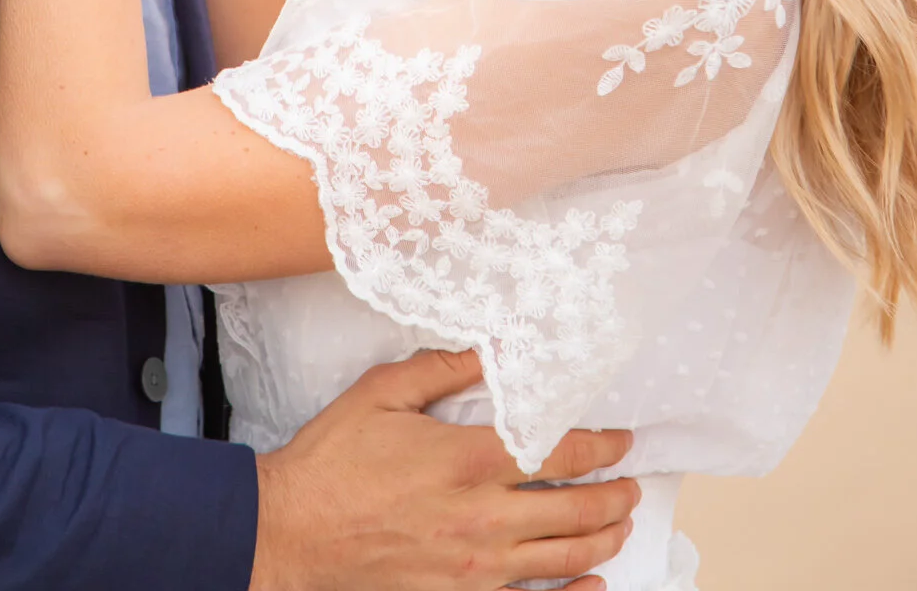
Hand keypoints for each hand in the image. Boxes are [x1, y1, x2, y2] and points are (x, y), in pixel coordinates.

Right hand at [249, 349, 637, 590]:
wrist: (286, 535)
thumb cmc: (330, 462)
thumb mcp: (382, 393)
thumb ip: (442, 367)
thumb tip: (492, 349)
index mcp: (467, 460)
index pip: (558, 452)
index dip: (601, 446)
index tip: (621, 440)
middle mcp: (481, 518)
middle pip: (575, 510)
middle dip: (614, 495)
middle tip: (631, 483)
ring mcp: (473, 569)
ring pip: (563, 559)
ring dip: (603, 540)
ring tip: (620, 525)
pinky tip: (592, 587)